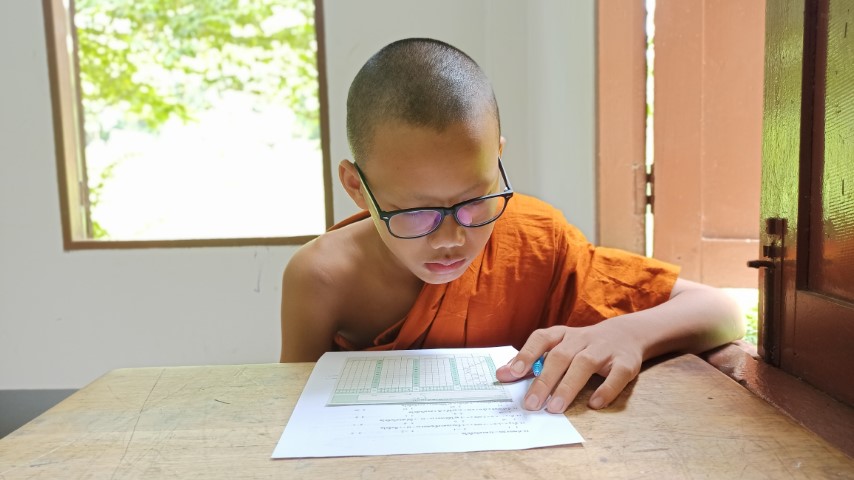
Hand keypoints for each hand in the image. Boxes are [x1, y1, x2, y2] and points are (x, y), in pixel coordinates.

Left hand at [495, 321, 642, 412]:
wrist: (627, 334)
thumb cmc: (583, 347)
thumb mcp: (559, 347)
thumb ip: (532, 361)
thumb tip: (501, 375)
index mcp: (562, 334)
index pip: (541, 339)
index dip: (525, 355)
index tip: (510, 374)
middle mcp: (582, 339)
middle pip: (560, 356)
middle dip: (544, 380)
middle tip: (531, 404)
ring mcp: (605, 349)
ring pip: (585, 364)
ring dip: (568, 386)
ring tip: (555, 408)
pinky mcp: (626, 362)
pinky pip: (617, 375)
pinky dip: (606, 389)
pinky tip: (594, 404)